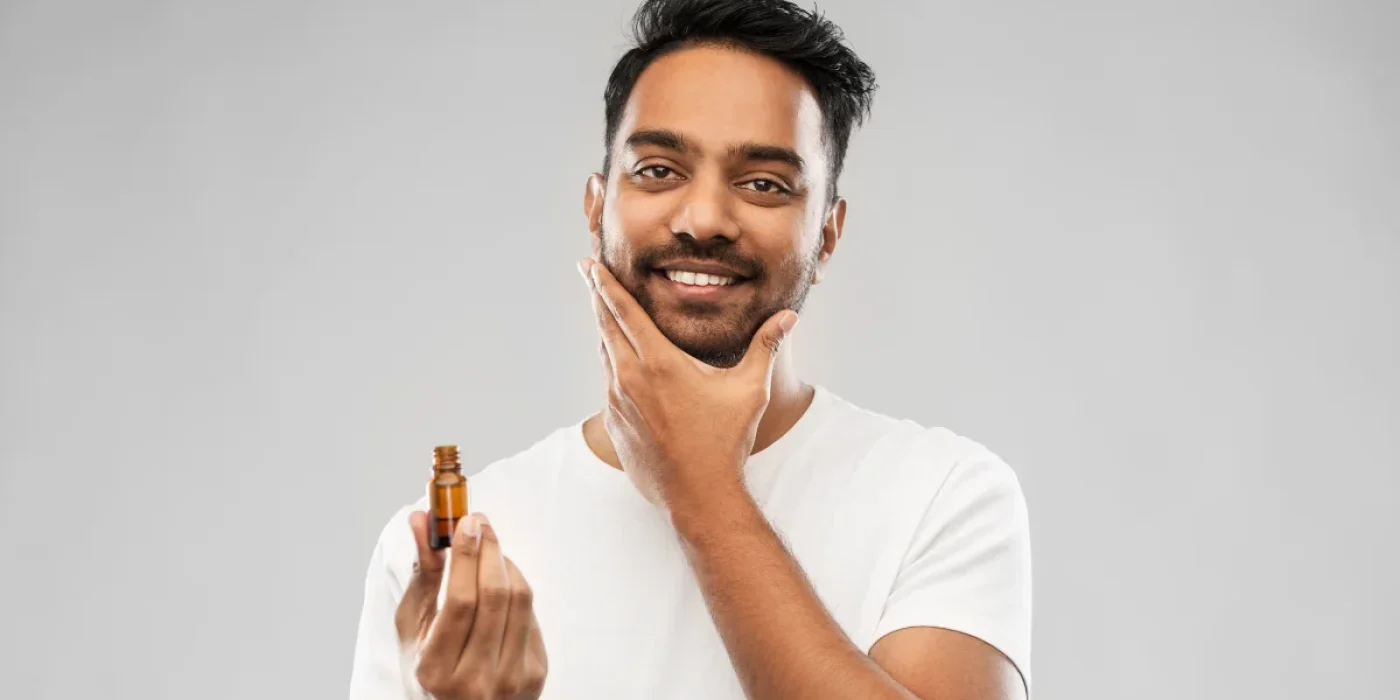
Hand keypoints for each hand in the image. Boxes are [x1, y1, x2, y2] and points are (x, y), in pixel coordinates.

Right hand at [395, 512, 547, 699]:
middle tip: (479, 524)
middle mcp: (476, 680)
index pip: (460, 602)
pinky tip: (502, 580)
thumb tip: (422, 521)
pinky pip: (531, 615)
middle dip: (489, 550)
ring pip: (520, 600)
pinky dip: (517, 588)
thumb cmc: (433, 665)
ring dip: (505, 563)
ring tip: (489, 549)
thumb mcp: (414, 629)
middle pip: (494, 596)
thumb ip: (423, 575)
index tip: (465, 523)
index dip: (466, 557)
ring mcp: (511, 678)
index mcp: (436, 671)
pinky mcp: (536, 673)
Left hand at [579, 257, 798, 508]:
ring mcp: (617, 403)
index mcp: (659, 363)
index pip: (624, 311)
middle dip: (596, 296)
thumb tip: (788, 317)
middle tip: (587, 273)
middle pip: (605, 326)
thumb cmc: (726, 441)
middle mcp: (630, 378)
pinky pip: (609, 385)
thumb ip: (765, 348)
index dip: (605, 285)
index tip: (591, 265)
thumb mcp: (750, 390)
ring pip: (605, 355)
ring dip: (605, 332)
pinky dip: (613, 367)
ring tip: (605, 314)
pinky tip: (621, 365)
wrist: (698, 495)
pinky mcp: (614, 424)